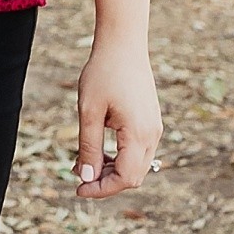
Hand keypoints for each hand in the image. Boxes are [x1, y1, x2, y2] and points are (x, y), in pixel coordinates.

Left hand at [75, 34, 159, 193]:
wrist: (123, 44)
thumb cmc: (103, 73)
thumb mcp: (88, 112)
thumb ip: (89, 148)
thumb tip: (87, 179)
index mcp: (138, 133)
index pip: (125, 178)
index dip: (102, 189)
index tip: (78, 188)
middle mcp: (152, 134)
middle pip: (133, 177)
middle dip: (106, 183)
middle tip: (78, 175)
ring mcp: (154, 128)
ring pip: (137, 166)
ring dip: (112, 171)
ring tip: (85, 161)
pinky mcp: (150, 122)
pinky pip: (138, 151)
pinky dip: (120, 158)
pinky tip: (99, 150)